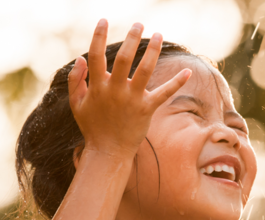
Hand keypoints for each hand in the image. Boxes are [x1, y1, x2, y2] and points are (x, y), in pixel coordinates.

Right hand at [68, 19, 190, 158]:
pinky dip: (177, 82)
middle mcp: (115, 91)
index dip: (98, 37)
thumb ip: (76, 81)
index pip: (96, 56)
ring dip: (152, 51)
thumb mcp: (77, 105)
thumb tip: (81, 58)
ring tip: (158, 35)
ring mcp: (132, 100)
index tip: (103, 21)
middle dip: (131, 38)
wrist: (108, 152)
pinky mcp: (147, 109)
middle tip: (138, 24)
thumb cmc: (92, 127)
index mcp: (98, 87)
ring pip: (145, 70)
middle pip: (125, 59)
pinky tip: (188, 70)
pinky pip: (164, 94)